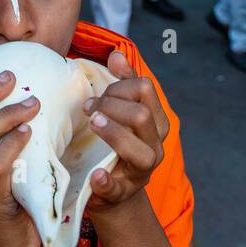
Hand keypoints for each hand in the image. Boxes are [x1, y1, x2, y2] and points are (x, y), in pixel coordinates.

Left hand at [83, 50, 167, 214]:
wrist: (116, 190)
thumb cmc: (118, 142)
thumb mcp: (122, 111)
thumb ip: (123, 83)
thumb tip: (116, 54)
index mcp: (156, 122)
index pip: (145, 89)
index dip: (118, 86)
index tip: (96, 95)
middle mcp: (156, 146)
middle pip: (141, 115)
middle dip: (111, 106)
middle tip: (88, 109)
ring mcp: (142, 171)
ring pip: (138, 149)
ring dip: (113, 133)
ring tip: (92, 123)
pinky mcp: (122, 193)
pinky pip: (116, 187)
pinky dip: (105, 181)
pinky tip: (95, 175)